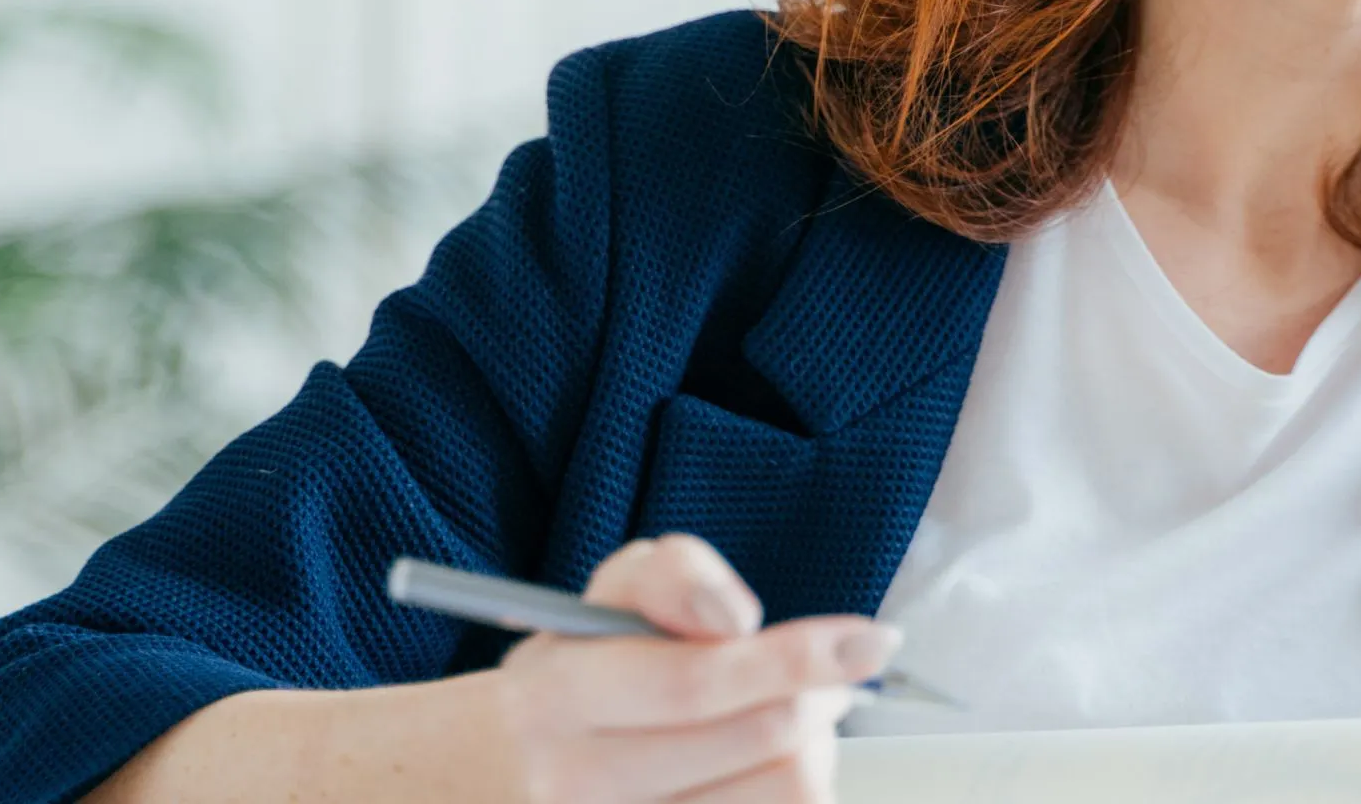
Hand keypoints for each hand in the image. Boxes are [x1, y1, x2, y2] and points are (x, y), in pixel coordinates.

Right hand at [489, 533, 894, 802]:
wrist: (491, 782)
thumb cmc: (568, 682)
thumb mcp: (598, 603)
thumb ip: (671, 579)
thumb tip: (737, 619)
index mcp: (559, 697)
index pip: (699, 680)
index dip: (797, 657)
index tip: (870, 641)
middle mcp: (576, 783)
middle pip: (761, 744)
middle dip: (821, 697)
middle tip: (835, 677)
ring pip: (784, 793)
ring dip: (815, 749)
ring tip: (795, 724)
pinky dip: (790, 792)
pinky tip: (769, 773)